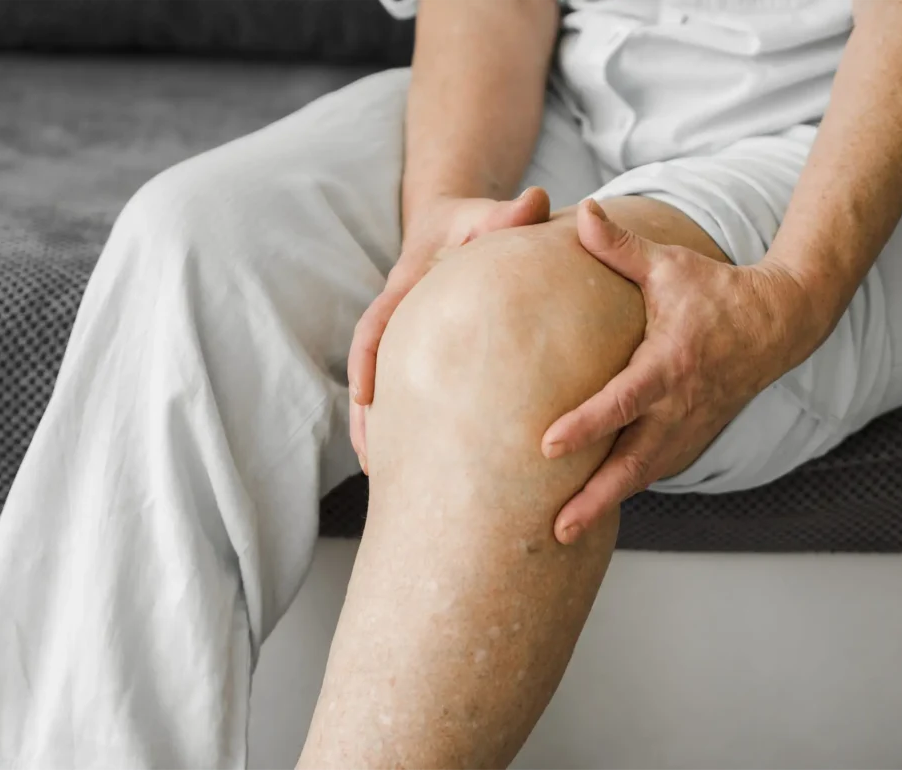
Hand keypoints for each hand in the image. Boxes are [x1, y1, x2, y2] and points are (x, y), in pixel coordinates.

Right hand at [348, 187, 551, 472]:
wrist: (457, 224)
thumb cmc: (474, 221)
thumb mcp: (486, 213)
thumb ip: (507, 213)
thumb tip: (536, 201)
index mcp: (406, 286)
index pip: (377, 324)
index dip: (367, 359)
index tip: (364, 395)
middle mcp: (402, 317)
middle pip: (372, 369)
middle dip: (366, 415)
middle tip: (369, 460)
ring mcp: (409, 338)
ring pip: (386, 388)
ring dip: (380, 429)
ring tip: (383, 476)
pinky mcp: (423, 353)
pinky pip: (409, 390)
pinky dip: (409, 424)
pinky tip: (421, 461)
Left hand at [544, 199, 818, 544]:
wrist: (777, 325)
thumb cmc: (714, 292)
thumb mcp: (669, 265)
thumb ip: (620, 246)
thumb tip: (579, 210)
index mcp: (669, 364)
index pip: (622, 401)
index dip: (586, 425)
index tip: (546, 447)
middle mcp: (679, 406)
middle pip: (633, 464)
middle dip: (596, 499)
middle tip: (556, 530)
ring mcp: (689, 429)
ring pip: (644, 476)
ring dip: (608, 505)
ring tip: (564, 534)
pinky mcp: (693, 439)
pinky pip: (655, 470)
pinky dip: (626, 490)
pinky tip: (593, 507)